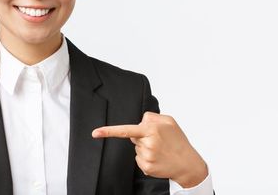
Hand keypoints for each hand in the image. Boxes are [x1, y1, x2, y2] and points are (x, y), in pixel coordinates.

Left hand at [92, 112, 207, 187]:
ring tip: (160, 150)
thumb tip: (139, 121)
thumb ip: (152, 116)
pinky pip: (138, 159)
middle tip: (159, 141)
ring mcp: (146, 156)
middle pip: (133, 137)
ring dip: (145, 148)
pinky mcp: (145, 166)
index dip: (108, 131)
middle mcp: (148, 143)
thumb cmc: (178, 142)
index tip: (95, 133)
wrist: (188, 164)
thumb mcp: (169, 122)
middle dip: (143, 137)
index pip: (126, 129)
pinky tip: (158, 158)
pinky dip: (146, 158)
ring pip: (136, 148)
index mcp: (152, 129)